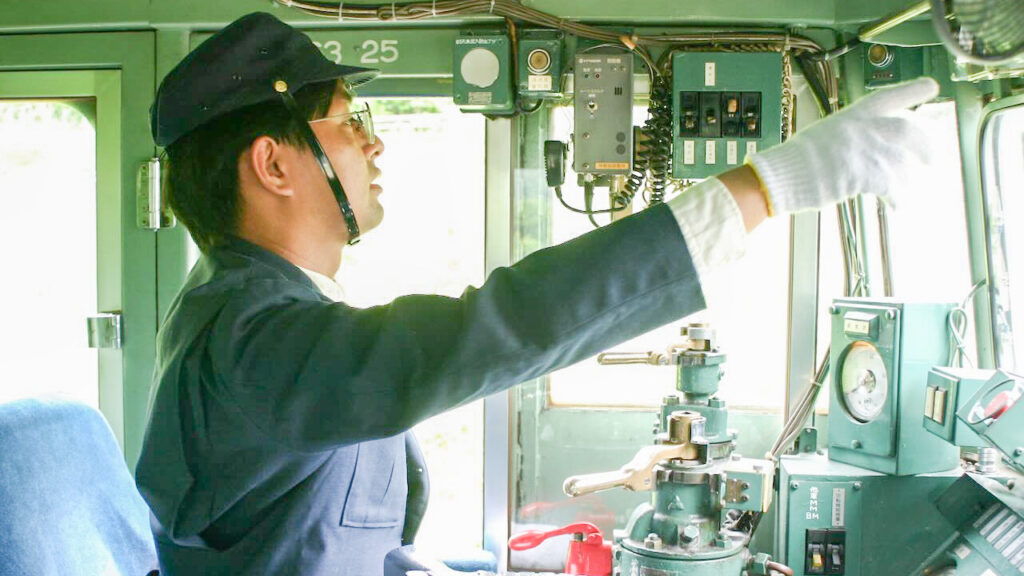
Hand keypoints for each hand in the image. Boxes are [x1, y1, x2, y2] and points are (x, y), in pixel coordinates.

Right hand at [748, 77, 939, 214]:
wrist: (781, 175)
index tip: (931, 87)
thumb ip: (853, 134)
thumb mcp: (826, 134)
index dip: (912, 91)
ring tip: (907, 192)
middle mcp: (863, 127)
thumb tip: (872, 144)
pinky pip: (892, 186)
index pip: (889, 96)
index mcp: (852, 114)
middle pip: (908, 129)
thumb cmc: (797, 159)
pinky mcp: (862, 173)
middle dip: (926, 144)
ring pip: (903, 162)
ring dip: (909, 179)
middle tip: (932, 158)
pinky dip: (898, 197)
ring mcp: (864, 149)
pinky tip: (898, 204)